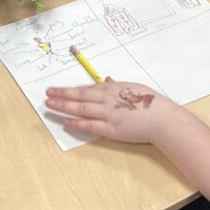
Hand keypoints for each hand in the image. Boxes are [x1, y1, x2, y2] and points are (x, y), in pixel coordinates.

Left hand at [45, 79, 173, 143]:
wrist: (162, 119)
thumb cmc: (150, 103)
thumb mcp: (133, 88)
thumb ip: (118, 85)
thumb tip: (107, 80)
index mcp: (112, 89)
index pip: (85, 88)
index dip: (68, 89)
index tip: (56, 89)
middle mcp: (107, 100)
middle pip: (79, 96)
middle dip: (61, 95)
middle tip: (47, 94)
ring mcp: (108, 114)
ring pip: (81, 109)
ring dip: (64, 107)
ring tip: (50, 106)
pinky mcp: (111, 129)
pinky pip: (90, 126)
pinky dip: (77, 124)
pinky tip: (66, 123)